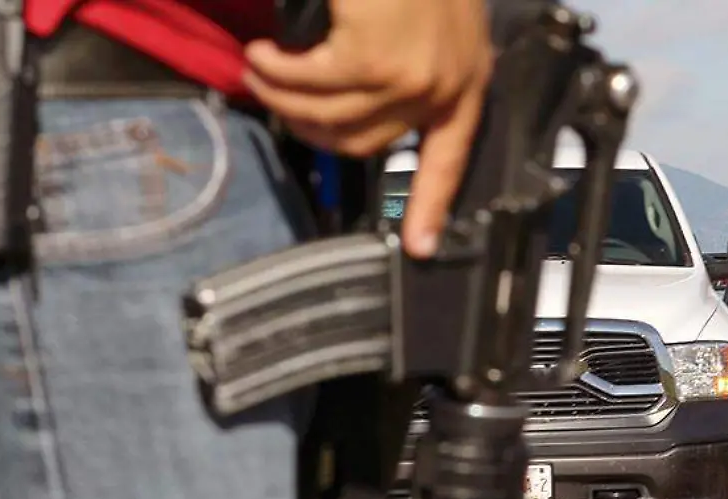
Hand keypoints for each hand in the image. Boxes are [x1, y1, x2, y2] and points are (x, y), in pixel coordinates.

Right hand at [243, 0, 493, 258]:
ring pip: (329, 117)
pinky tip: (264, 52)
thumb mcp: (433, 18)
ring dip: (282, 96)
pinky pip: (309, 82)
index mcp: (466, 82)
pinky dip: (277, 69)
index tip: (418, 246)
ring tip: (260, 70)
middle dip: (309, 130)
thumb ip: (412, 61)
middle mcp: (445, 88)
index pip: (451, 159)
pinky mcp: (374, 59)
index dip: (430, 205)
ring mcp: (411, 77)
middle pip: (365, 144)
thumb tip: (360, 100)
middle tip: (276, 101)